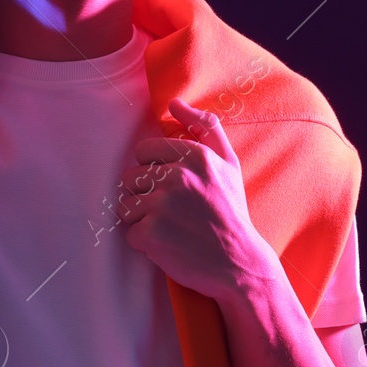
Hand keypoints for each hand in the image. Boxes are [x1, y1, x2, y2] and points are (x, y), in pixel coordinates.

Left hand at [116, 97, 274, 298]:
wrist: (240, 263)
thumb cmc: (230, 212)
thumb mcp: (228, 163)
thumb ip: (205, 127)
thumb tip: (174, 103)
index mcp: (194, 156)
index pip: (143, 151)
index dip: (154, 171)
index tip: (173, 187)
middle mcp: (177, 177)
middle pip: (129, 178)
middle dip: (145, 196)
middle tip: (174, 212)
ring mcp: (162, 206)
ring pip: (125, 205)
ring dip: (142, 220)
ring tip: (171, 228)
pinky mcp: (151, 234)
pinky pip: (129, 233)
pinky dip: (145, 243)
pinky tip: (168, 244)